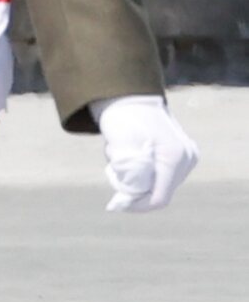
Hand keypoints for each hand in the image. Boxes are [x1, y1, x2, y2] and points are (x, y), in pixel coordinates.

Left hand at [92, 95, 198, 212]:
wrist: (129, 97)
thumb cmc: (122, 118)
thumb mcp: (120, 145)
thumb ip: (130, 173)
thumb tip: (132, 194)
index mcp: (175, 156)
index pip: (158, 198)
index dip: (136, 205)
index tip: (115, 204)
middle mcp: (187, 158)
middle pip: (159, 192)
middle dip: (135, 188)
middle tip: (114, 168)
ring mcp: (188, 156)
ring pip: (160, 184)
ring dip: (138, 178)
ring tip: (122, 154)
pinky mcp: (184, 155)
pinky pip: (162, 174)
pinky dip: (145, 171)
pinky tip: (133, 153)